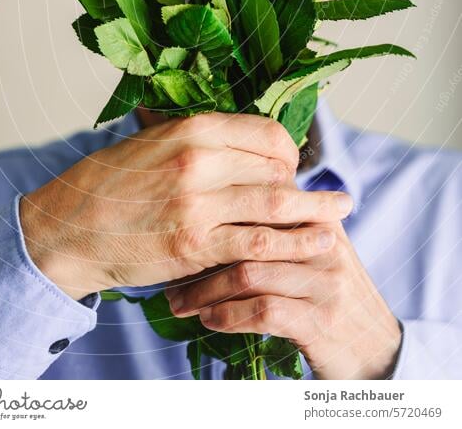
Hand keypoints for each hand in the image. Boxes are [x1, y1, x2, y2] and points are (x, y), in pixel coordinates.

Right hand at [19, 113, 348, 300]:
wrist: (70, 227)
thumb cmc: (113, 182)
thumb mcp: (155, 140)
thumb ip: (201, 138)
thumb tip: (247, 140)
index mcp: (192, 128)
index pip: (266, 132)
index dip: (289, 151)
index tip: (292, 165)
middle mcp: (198, 160)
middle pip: (276, 168)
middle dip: (299, 184)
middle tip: (312, 197)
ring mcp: (197, 205)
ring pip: (276, 204)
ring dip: (316, 211)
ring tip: (342, 213)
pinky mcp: (194, 246)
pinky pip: (257, 244)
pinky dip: (293, 245)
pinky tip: (317, 245)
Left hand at [165, 221, 400, 379]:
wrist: (379, 350)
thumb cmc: (330, 294)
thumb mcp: (315, 250)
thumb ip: (281, 224)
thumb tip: (222, 199)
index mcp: (318, 217)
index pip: (262, 196)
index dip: (215, 208)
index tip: (179, 222)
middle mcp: (323, 242)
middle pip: (249, 231)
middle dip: (200, 250)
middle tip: (167, 266)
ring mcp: (324, 281)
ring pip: (248, 272)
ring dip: (205, 290)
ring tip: (178, 302)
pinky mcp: (320, 321)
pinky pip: (263, 311)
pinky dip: (228, 316)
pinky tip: (208, 320)